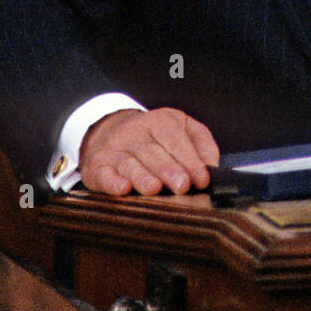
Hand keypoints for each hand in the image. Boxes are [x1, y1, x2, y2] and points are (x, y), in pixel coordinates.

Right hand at [79, 107, 219, 195]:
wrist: (109, 132)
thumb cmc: (154, 138)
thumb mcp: (182, 129)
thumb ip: (201, 144)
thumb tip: (212, 165)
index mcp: (160, 121)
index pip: (175, 139)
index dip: (190, 160)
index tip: (202, 179)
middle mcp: (135, 132)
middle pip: (153, 151)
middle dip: (169, 170)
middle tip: (182, 186)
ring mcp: (115, 149)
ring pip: (129, 163)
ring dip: (142, 177)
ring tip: (155, 189)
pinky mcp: (98, 166)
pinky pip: (104, 174)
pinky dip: (113, 182)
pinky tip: (123, 189)